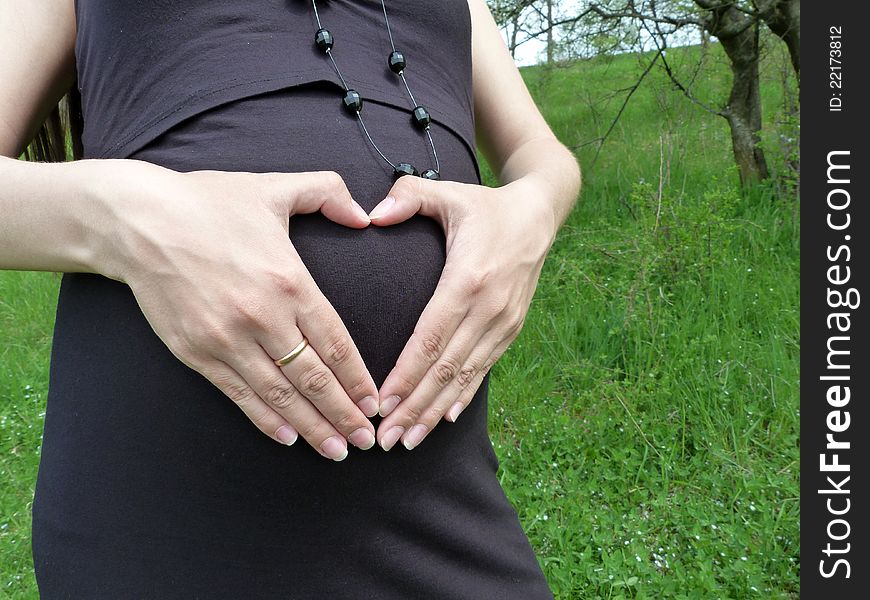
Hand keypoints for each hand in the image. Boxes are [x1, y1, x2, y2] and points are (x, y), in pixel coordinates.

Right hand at [92, 159, 378, 460]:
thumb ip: (327, 192)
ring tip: (335, 450)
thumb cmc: (208, 202)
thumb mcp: (273, 187)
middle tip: (366, 441)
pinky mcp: (196, 352)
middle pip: (314, 378)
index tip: (376, 404)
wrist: (138, 221)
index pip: (336, 343)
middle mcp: (262, 317)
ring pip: (279, 394)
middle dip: (344, 414)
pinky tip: (287, 437)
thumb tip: (362, 213)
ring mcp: (227, 339)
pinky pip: (238, 394)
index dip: (359, 379)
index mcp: (289, 281)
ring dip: (311, 427)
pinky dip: (265, 419)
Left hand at [368, 174, 557, 450]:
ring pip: (464, 377)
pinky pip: (484, 370)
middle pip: (445, 369)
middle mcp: (489, 309)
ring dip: (435, 412)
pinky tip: (444, 419)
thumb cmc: (484, 205)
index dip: (406, 376)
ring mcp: (503, 322)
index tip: (381, 404)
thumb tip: (370, 214)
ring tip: (407, 440)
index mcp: (468, 279)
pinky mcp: (511, 329)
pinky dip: (463, 397)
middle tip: (384, 440)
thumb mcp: (448, 192)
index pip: (431, 339)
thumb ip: (408, 196)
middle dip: (414, 408)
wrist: (539, 215)